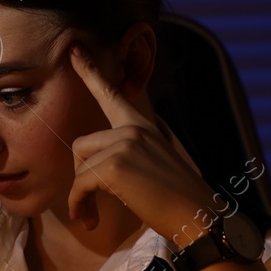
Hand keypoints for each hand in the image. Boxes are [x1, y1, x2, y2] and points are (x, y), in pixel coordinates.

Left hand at [66, 44, 222, 246]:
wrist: (196, 215)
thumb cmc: (175, 199)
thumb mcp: (152, 165)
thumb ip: (127, 153)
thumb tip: (91, 166)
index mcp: (142, 126)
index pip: (111, 94)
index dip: (90, 72)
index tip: (74, 51)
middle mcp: (132, 129)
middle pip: (81, 146)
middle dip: (80, 177)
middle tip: (87, 204)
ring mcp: (124, 143)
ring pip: (79, 167)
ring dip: (80, 195)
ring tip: (91, 215)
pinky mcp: (114, 165)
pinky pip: (80, 184)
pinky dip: (79, 204)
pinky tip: (89, 220)